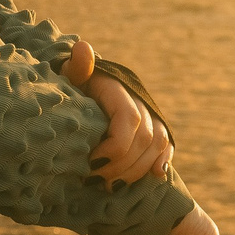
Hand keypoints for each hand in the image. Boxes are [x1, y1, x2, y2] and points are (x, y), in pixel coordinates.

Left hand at [64, 41, 172, 187]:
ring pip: (157, 144)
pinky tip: (154, 175)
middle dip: (121, 165)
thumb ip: (76, 69)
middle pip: (144, 138)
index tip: (91, 162)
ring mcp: (150, 112)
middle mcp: (139, 99)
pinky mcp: (155, 126)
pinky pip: (166, 145)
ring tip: (111, 186)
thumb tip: (83, 48)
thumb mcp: (68, 78)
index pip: (129, 120)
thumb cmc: (68, 86)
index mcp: (118, 88)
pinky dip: (160, 162)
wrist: (82, 89)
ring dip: (136, 170)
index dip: (115, 147)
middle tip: (95, 180)